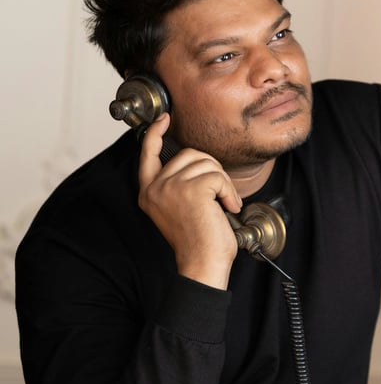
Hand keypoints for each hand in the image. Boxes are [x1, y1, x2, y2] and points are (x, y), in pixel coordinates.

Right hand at [138, 113, 242, 287]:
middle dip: (211, 169)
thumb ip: (177, 184)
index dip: (155, 133)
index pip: (147, 153)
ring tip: (222, 205)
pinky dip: (229, 192)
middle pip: (189, 154)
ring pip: (207, 163)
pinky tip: (227, 209)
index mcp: (149, 192)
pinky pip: (219, 177)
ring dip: (223, 183)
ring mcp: (171, 187)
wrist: (201, 263)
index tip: (164, 119)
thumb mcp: (178, 208)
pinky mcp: (191, 190)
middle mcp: (155, 188)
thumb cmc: (196, 241)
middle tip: (217, 196)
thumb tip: (194, 160)